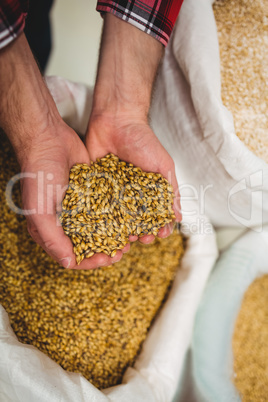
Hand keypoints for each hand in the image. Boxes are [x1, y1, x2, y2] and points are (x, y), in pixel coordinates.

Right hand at [0, 34, 126, 268]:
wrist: (48, 139)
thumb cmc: (38, 174)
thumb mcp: (39, 210)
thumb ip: (52, 238)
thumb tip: (68, 263)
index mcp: (51, 229)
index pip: (73, 256)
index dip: (92, 261)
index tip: (110, 259)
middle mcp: (66, 221)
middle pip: (90, 244)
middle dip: (108, 250)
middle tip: (124, 249)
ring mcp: (81, 207)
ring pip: (101, 228)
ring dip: (116, 234)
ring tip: (131, 236)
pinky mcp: (93, 192)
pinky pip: (107, 209)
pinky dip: (118, 215)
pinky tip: (131, 218)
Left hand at [86, 115, 180, 244]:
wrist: (117, 121)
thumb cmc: (144, 142)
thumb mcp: (163, 166)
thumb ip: (171, 191)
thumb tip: (179, 217)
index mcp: (148, 192)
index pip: (154, 216)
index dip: (157, 227)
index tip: (158, 234)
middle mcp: (130, 195)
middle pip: (134, 221)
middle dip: (138, 233)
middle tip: (139, 239)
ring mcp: (112, 193)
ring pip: (115, 218)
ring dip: (119, 231)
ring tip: (122, 238)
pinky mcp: (95, 187)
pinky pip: (96, 206)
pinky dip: (99, 218)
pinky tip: (101, 228)